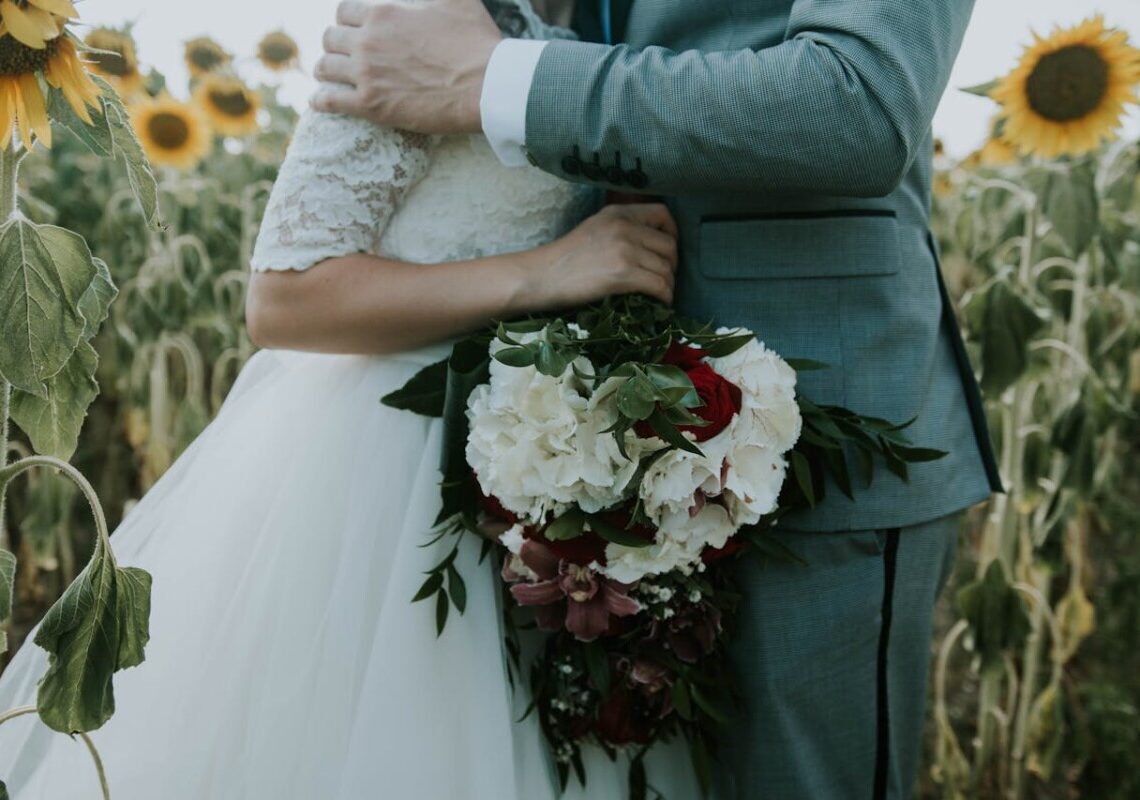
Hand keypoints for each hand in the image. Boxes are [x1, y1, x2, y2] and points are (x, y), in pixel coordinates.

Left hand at [312, 0, 501, 132]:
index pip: (344, 11)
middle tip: (344, 56)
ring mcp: (366, 74)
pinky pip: (329, 101)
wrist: (486, 85)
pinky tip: (320, 102)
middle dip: (336, 46)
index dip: (348, 22)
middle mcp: (368, 40)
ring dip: (326, 71)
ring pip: (325, 68)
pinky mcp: (370, 105)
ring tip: (330, 78)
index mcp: (383, 12)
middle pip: (330, 38)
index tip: (354, 32)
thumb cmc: (475, 41)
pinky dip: (321, 101)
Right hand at [524, 204, 679, 309]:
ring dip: (668, 285)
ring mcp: (624, 250)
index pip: (662, 214)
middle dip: (672, 265)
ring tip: (661, 295)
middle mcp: (624, 226)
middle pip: (669, 245)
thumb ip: (619, 229)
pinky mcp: (623, 274)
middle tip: (664, 278)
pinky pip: (659, 285)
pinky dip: (665, 296)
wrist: (541, 276)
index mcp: (617, 213)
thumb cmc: (564, 259)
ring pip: (666, 268)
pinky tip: (659, 303)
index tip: (667, 251)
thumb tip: (648, 245)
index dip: (672, 232)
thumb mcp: (593, 229)